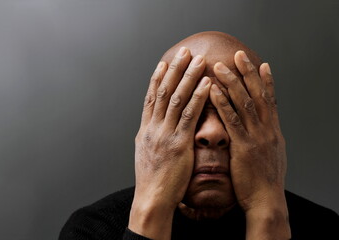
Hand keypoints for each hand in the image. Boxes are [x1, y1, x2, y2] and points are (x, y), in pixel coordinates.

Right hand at [129, 47, 211, 238]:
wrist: (151, 199)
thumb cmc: (151, 180)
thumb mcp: (146, 153)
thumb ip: (152, 136)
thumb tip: (156, 125)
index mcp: (144, 130)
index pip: (150, 97)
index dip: (157, 78)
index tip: (165, 62)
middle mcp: (152, 128)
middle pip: (163, 92)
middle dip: (174, 70)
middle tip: (183, 51)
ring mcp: (164, 134)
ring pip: (176, 98)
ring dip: (188, 77)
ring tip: (198, 60)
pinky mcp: (178, 144)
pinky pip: (189, 116)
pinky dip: (198, 97)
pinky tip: (207, 84)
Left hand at [210, 51, 289, 238]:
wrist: (266, 200)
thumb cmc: (264, 180)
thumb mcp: (270, 154)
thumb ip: (264, 137)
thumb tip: (261, 127)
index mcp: (273, 130)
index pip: (270, 99)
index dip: (265, 80)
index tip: (259, 63)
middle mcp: (267, 129)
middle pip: (257, 94)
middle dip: (247, 73)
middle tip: (238, 54)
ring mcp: (256, 136)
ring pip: (244, 102)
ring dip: (231, 82)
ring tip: (219, 66)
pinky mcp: (244, 146)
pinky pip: (231, 120)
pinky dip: (222, 103)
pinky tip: (213, 90)